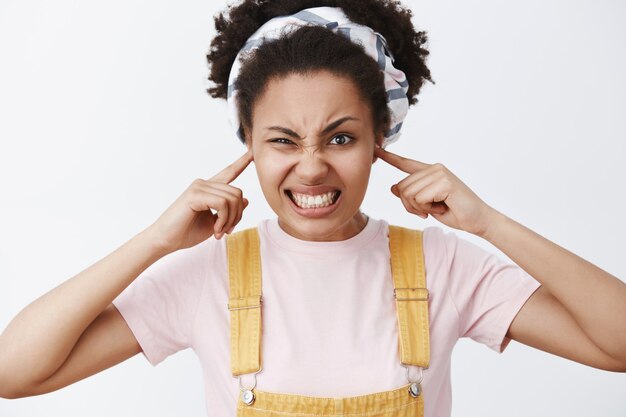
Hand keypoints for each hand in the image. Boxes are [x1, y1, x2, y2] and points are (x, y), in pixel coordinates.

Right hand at [147, 150, 252, 253]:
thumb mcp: (216, 223)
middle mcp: (204, 183)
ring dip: (230, 220)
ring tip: (220, 232)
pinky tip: (216, 229)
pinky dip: (223, 220)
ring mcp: (199, 187)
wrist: (165, 241)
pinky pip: (222, 204)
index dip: (242, 162)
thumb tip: (246, 200)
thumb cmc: (186, 233)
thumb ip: (229, 211)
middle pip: (238, 193)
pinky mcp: (194, 195)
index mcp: (209, 189)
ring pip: (233, 199)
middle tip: (227, 231)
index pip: (229, 172)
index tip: (253, 151)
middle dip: (238, 216)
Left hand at [374, 146, 494, 236]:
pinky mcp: (444, 182)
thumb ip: (411, 194)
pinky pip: (420, 199)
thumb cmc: (455, 212)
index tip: (376, 149)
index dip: (389, 157)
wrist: (479, 220)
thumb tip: (393, 187)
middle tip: (428, 211)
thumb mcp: (427, 205)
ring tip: (438, 207)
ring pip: (409, 194)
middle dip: (410, 205)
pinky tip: (443, 207)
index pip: (405, 163)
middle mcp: (434, 168)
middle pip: (402, 187)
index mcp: (430, 172)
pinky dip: (428, 209)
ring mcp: (439, 173)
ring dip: (420, 208)